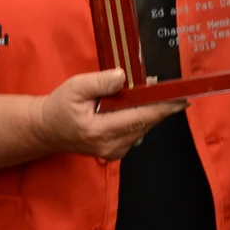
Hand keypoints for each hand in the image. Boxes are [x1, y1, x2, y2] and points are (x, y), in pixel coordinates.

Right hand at [32, 69, 185, 160]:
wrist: (47, 130)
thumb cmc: (59, 107)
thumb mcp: (75, 87)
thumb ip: (99, 82)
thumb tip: (123, 76)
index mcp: (100, 131)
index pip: (139, 119)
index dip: (162, 109)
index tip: (181, 100)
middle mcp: (111, 146)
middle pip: (144, 124)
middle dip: (157, 105)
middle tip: (163, 86)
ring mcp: (114, 152)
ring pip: (142, 128)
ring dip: (149, 111)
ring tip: (150, 92)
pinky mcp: (116, 152)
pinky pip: (135, 132)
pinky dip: (140, 118)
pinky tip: (135, 105)